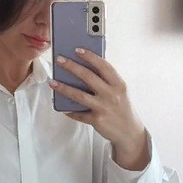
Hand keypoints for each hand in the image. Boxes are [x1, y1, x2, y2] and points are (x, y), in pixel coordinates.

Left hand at [49, 49, 150, 169]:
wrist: (129, 132)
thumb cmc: (122, 108)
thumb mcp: (120, 92)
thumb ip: (107, 82)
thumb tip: (83, 70)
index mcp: (119, 84)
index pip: (103, 66)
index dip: (90, 57)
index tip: (77, 50)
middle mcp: (112, 94)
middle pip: (88, 77)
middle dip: (72, 67)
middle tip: (60, 60)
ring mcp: (104, 107)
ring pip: (79, 95)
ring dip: (64, 88)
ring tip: (52, 82)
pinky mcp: (97, 120)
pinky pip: (79, 114)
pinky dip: (70, 111)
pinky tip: (62, 107)